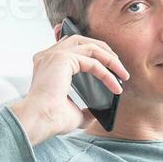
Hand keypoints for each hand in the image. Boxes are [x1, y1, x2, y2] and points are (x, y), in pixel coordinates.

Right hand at [9, 32, 129, 144]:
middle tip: (118, 65)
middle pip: (81, 40)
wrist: (39, 121)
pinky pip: (92, 61)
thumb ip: (84, 109)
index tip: (110, 67)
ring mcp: (54, 55)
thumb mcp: (73, 112)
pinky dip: (107, 73)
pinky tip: (116, 86)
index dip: (92, 54)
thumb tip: (96, 113)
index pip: (71, 48)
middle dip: (103, 50)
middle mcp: (48, 56)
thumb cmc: (51, 119)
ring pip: (89, 46)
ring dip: (109, 58)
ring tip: (123, 73)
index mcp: (46, 64)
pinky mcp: (62, 59)